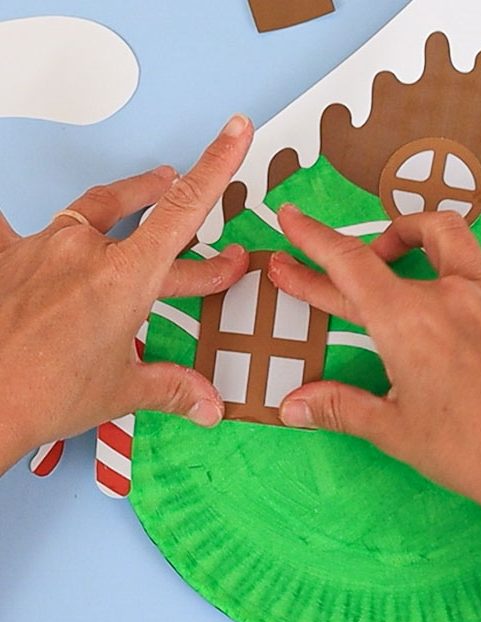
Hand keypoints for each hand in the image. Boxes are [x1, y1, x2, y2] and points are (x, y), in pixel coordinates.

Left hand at [0, 115, 253, 473]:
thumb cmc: (40, 393)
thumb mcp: (121, 390)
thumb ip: (172, 387)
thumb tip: (207, 403)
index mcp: (125, 278)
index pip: (184, 209)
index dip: (217, 165)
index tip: (233, 133)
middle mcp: (85, 251)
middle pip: (151, 218)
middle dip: (191, 230)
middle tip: (214, 241)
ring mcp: (43, 248)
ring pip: (94, 210)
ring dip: (127, 201)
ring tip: (145, 192)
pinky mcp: (8, 256)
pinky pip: (11, 224)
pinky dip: (23, 222)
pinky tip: (18, 215)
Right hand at [268, 206, 480, 559]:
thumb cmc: (465, 451)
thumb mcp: (392, 429)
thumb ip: (336, 407)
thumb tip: (288, 407)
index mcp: (405, 320)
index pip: (347, 264)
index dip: (312, 238)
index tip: (290, 217)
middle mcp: (448, 294)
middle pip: (387, 252)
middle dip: (347, 253)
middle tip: (320, 266)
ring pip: (453, 235)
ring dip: (418, 234)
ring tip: (400, 254)